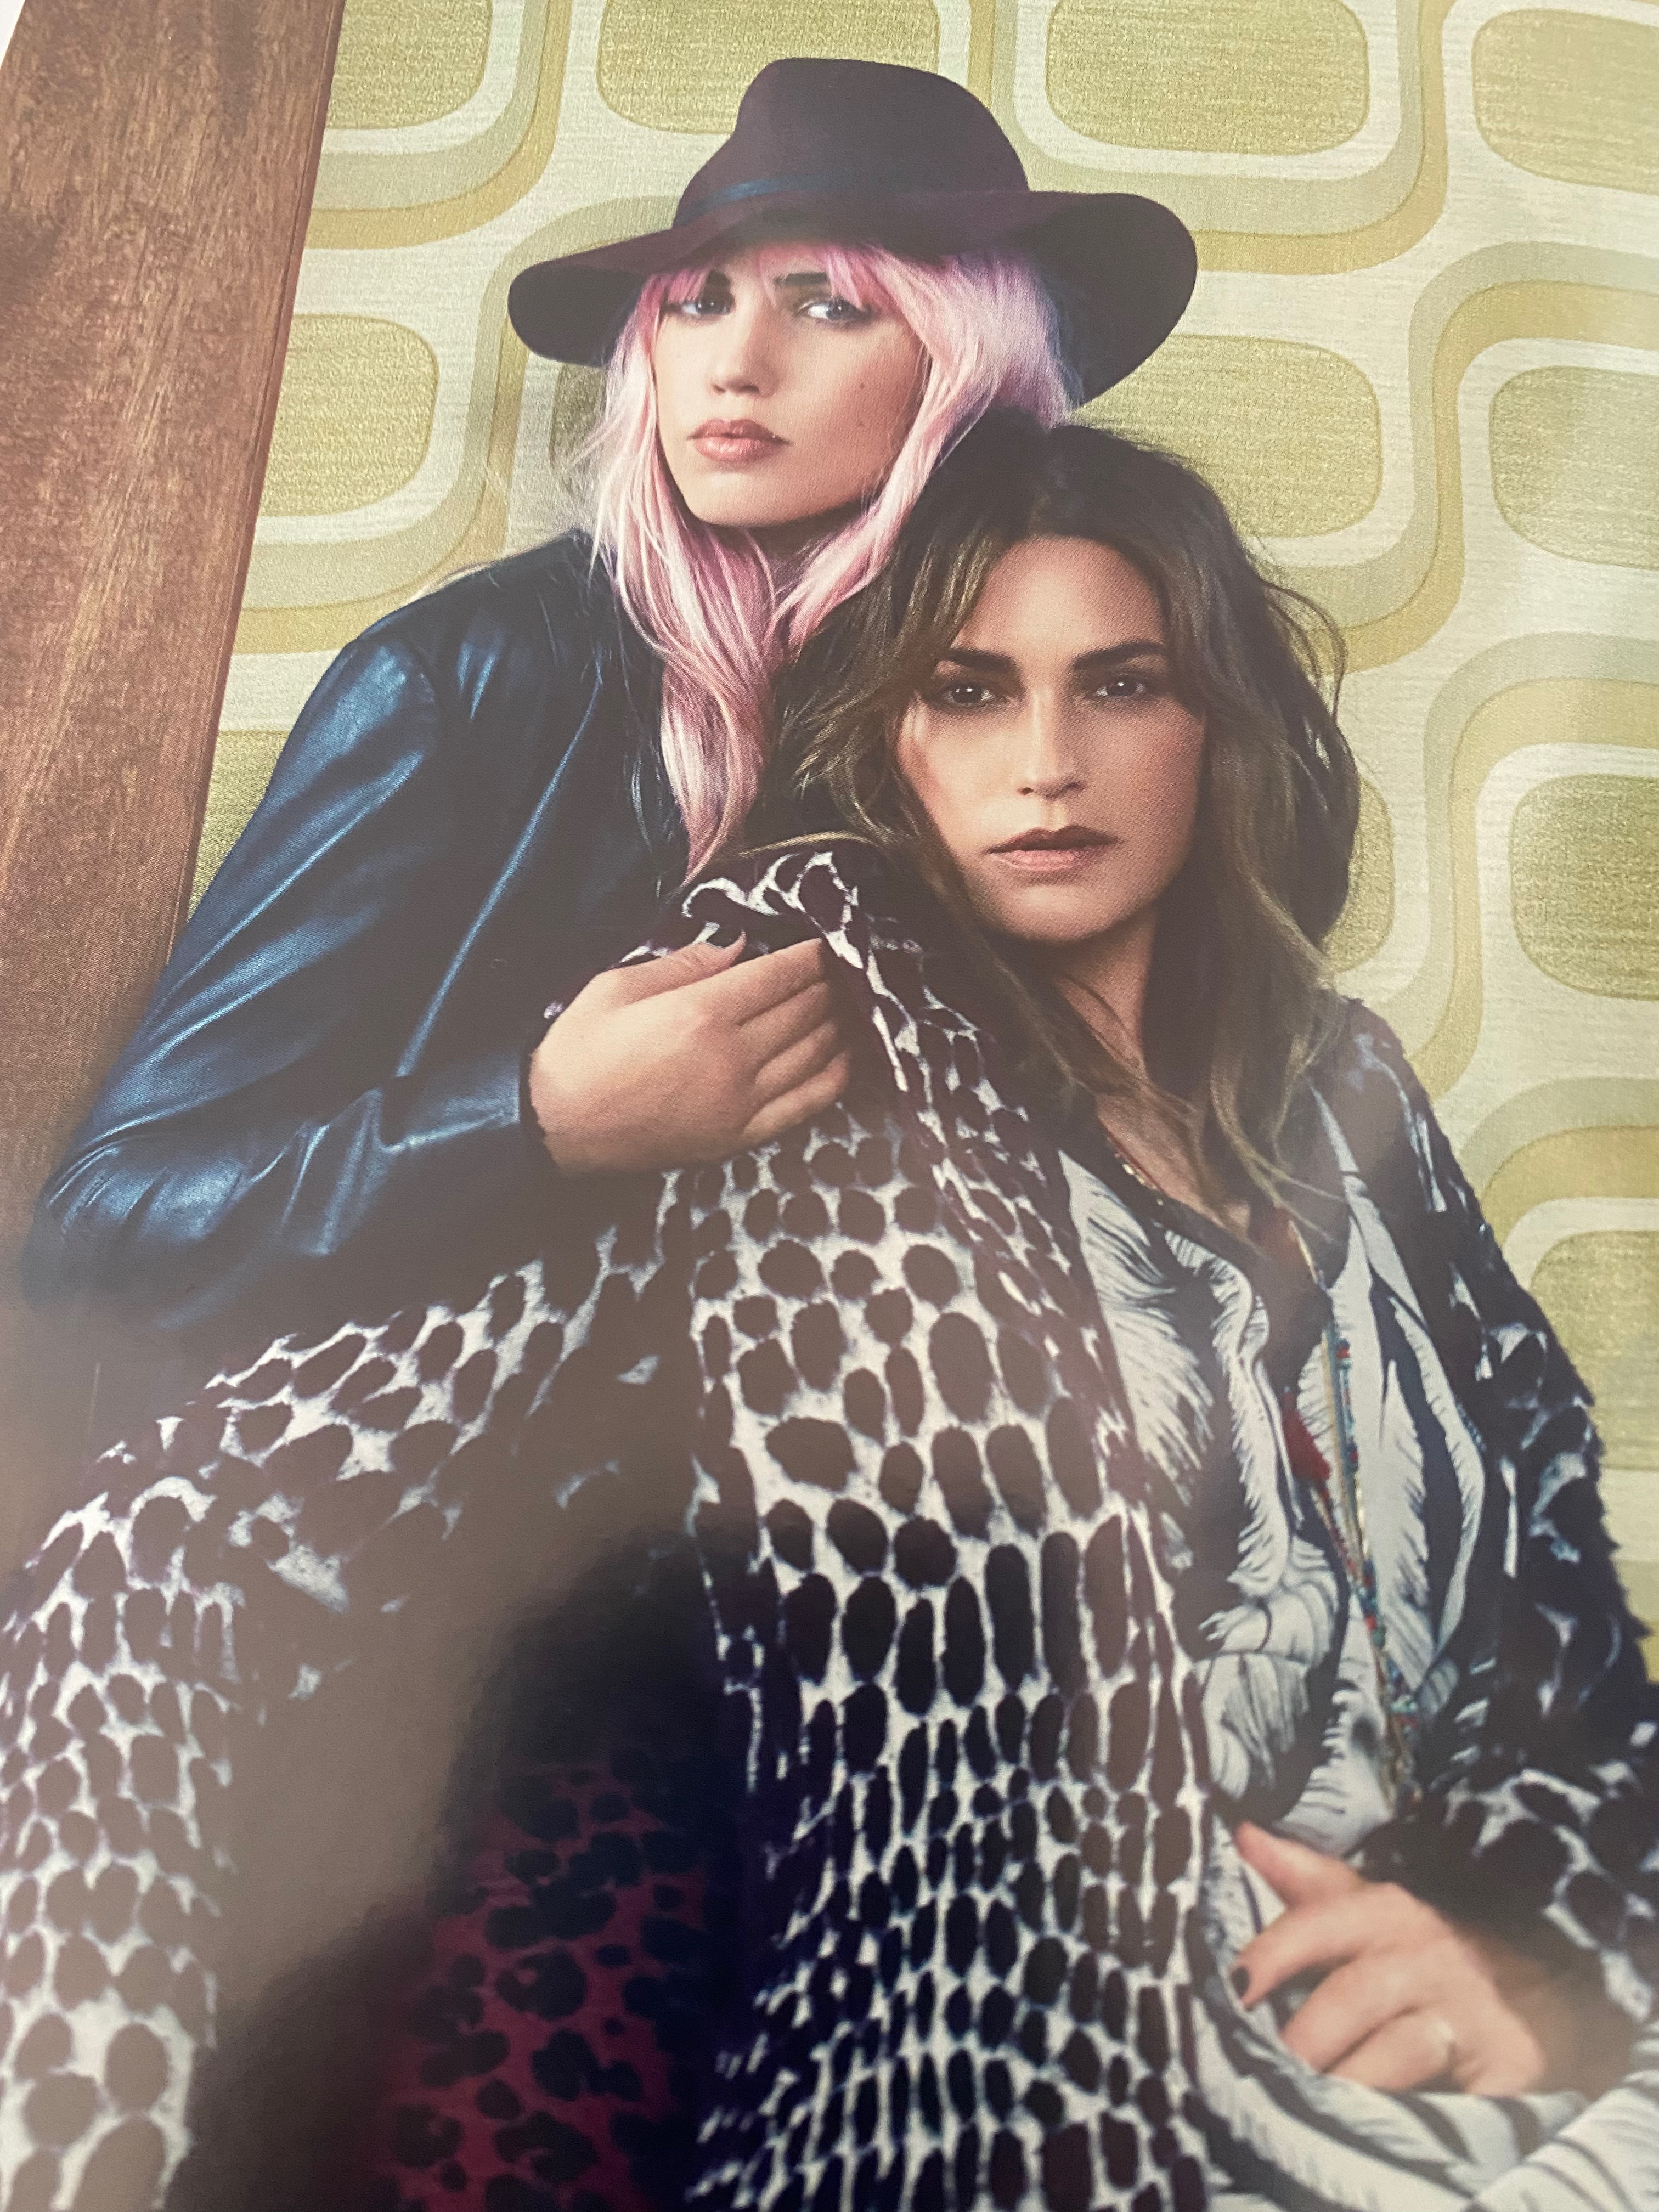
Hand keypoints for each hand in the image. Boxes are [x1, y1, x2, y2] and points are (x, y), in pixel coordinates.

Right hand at [528, 934, 853, 1174]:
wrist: (555, 1127)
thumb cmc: (579, 1049)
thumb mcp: (617, 986)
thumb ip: (683, 964)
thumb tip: (737, 945)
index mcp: (701, 1013)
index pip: (780, 975)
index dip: (811, 956)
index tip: (826, 943)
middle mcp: (732, 1057)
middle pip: (805, 1010)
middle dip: (827, 985)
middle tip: (839, 970)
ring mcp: (741, 1102)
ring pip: (814, 1053)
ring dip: (837, 1023)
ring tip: (846, 1004)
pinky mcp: (740, 1137)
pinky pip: (806, 1104)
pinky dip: (834, 1077)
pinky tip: (845, 1058)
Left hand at [1231, 1822, 1631, 2095]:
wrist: (1543, 1992)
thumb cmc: (1428, 1953)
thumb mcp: (1372, 1908)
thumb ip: (1307, 1880)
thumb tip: (1244, 1834)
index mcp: (1387, 1910)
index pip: (1317, 1922)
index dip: (1271, 1955)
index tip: (1231, 1991)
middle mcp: (1429, 1952)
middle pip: (1352, 1995)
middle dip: (1303, 2039)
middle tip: (1263, 2075)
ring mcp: (1472, 2011)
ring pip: (1398, 2050)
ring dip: (1348, 2083)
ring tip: (1308, 2110)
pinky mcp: (1509, 2067)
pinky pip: (1451, 2100)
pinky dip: (1411, 2119)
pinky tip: (1376, 2133)